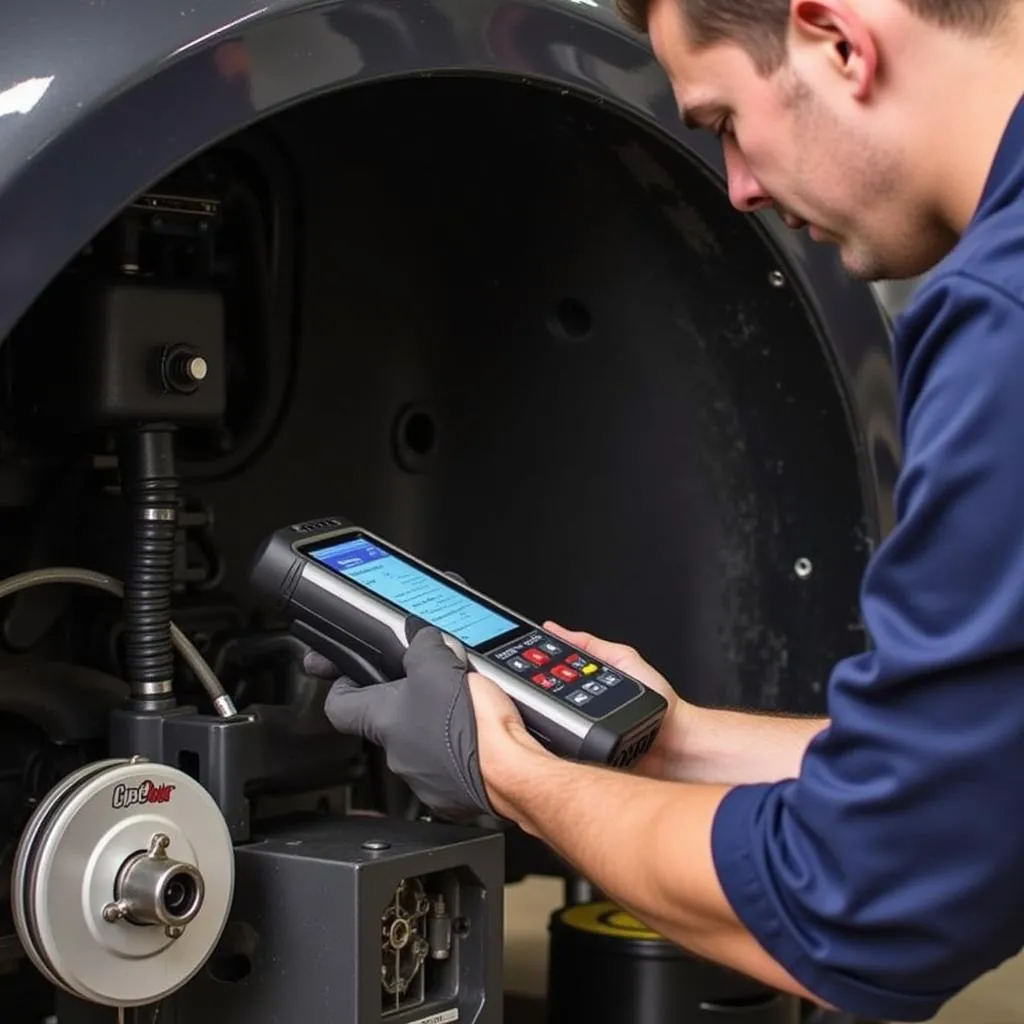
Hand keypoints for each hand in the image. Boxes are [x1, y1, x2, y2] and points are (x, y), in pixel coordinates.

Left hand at [305, 624, 503, 823]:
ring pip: (423, 745)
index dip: (343, 686)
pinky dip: (463, 752)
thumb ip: (422, 644)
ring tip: (467, 711)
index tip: (351, 676)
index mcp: (383, 720)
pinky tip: (481, 737)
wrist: (511, 771)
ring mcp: (423, 778)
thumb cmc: (472, 725)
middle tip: (436, 685)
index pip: (339, 705)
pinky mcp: (451, 795)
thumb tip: (420, 636)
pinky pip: (450, 768)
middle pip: (390, 723)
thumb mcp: (440, 663)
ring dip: (439, 728)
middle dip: (412, 702)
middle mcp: (396, 754)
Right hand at [543, 621, 689, 777]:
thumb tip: (558, 630)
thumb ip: (594, 645)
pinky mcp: (586, 752)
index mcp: (589, 681)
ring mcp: (583, 729)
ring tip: (546, 700)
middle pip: (549, 694)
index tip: (519, 655)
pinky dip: (559, 736)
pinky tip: (559, 728)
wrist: (677, 741)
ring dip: (548, 711)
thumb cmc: (662, 703)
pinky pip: (565, 743)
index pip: (555, 669)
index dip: (536, 663)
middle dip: (539, 685)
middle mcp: (582, 705)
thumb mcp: (624, 659)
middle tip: (530, 678)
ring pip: (553, 719)